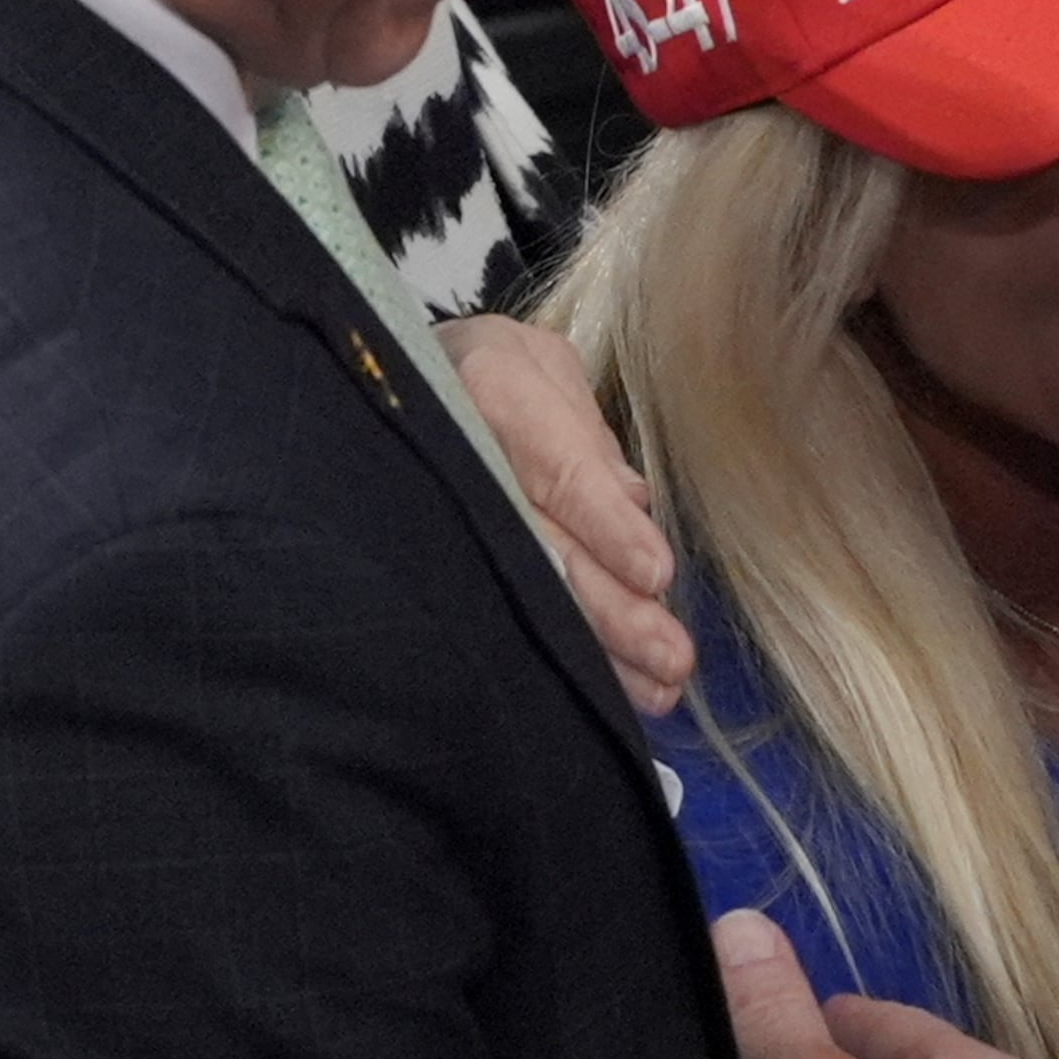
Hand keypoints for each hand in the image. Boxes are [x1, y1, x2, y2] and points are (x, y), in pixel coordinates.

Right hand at [440, 315, 694, 713]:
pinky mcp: (434, 554)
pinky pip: (496, 603)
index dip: (603, 524)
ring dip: (594, 645)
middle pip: (539, 546)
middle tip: (671, 659)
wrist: (387, 381)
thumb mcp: (537, 367)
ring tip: (657, 691)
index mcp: (492, 387)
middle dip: (608, 610)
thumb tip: (634, 500)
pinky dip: (554, 649)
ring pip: (520, 588)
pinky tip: (609, 689)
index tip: (656, 575)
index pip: (555, 468)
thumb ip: (584, 434)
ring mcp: (435, 509)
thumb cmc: (489, 373)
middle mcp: (457, 453)